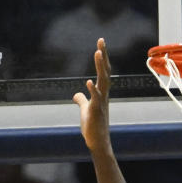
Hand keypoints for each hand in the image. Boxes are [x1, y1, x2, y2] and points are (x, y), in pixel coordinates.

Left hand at [73, 39, 111, 154]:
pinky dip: (92, 90)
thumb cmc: (93, 127)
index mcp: (101, 93)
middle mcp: (103, 95)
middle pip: (105, 71)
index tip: (100, 43)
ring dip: (100, 67)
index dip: (102, 57)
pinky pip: (95, 99)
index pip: (103, 71)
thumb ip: (81, 100)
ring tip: (97, 53)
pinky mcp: (96, 112)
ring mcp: (101, 103)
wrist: (98, 143)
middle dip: (103, 56)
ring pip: (103, 81)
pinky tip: (88, 82)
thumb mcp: (85, 110)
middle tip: (101, 40)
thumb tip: (76, 94)